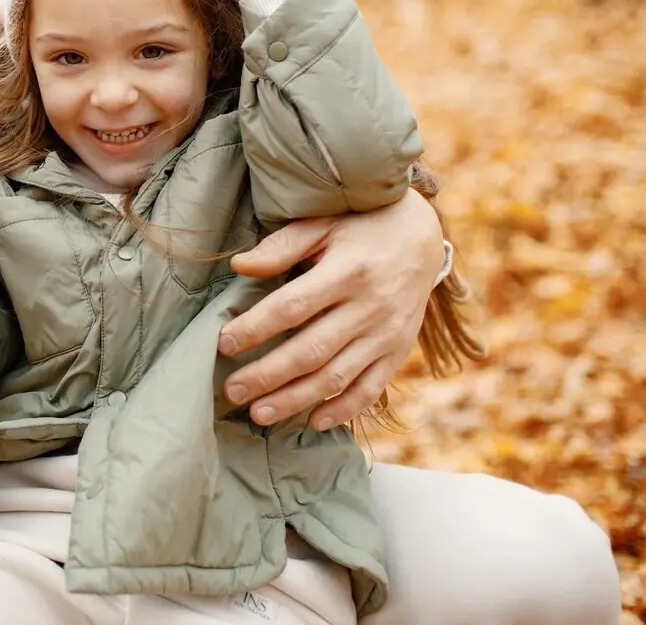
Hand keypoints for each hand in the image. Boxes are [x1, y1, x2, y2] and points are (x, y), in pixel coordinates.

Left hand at [219, 190, 444, 429]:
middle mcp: (371, 307)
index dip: (256, 327)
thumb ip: (282, 246)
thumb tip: (239, 266)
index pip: (293, 306)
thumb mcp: (323, 223)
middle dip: (268, 375)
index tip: (223, 344)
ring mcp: (387, 334)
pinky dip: (344, 409)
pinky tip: (313, 422)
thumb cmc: (360, 226)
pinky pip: (371, 388)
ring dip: (296, 399)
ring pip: (337, 376)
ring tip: (259, 413)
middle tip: (231, 391)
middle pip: (312, 350)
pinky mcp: (398, 351)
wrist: (422, 237)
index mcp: (347, 271)